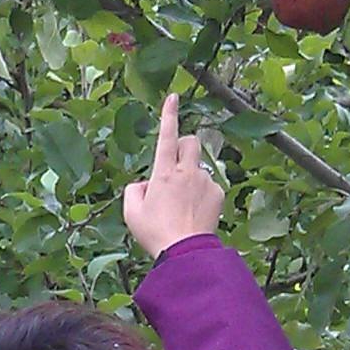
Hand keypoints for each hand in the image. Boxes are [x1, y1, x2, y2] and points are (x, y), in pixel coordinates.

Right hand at [122, 94, 224, 259]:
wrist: (185, 252)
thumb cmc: (155, 233)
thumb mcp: (131, 213)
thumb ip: (134, 191)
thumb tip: (144, 183)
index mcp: (164, 173)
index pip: (167, 136)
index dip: (169, 115)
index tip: (173, 97)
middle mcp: (187, 172)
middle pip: (191, 141)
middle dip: (183, 145)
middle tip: (174, 164)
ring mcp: (205, 182)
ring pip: (199, 166)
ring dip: (190, 176)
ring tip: (181, 203)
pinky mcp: (218, 193)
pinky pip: (209, 184)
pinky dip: (201, 192)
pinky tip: (193, 211)